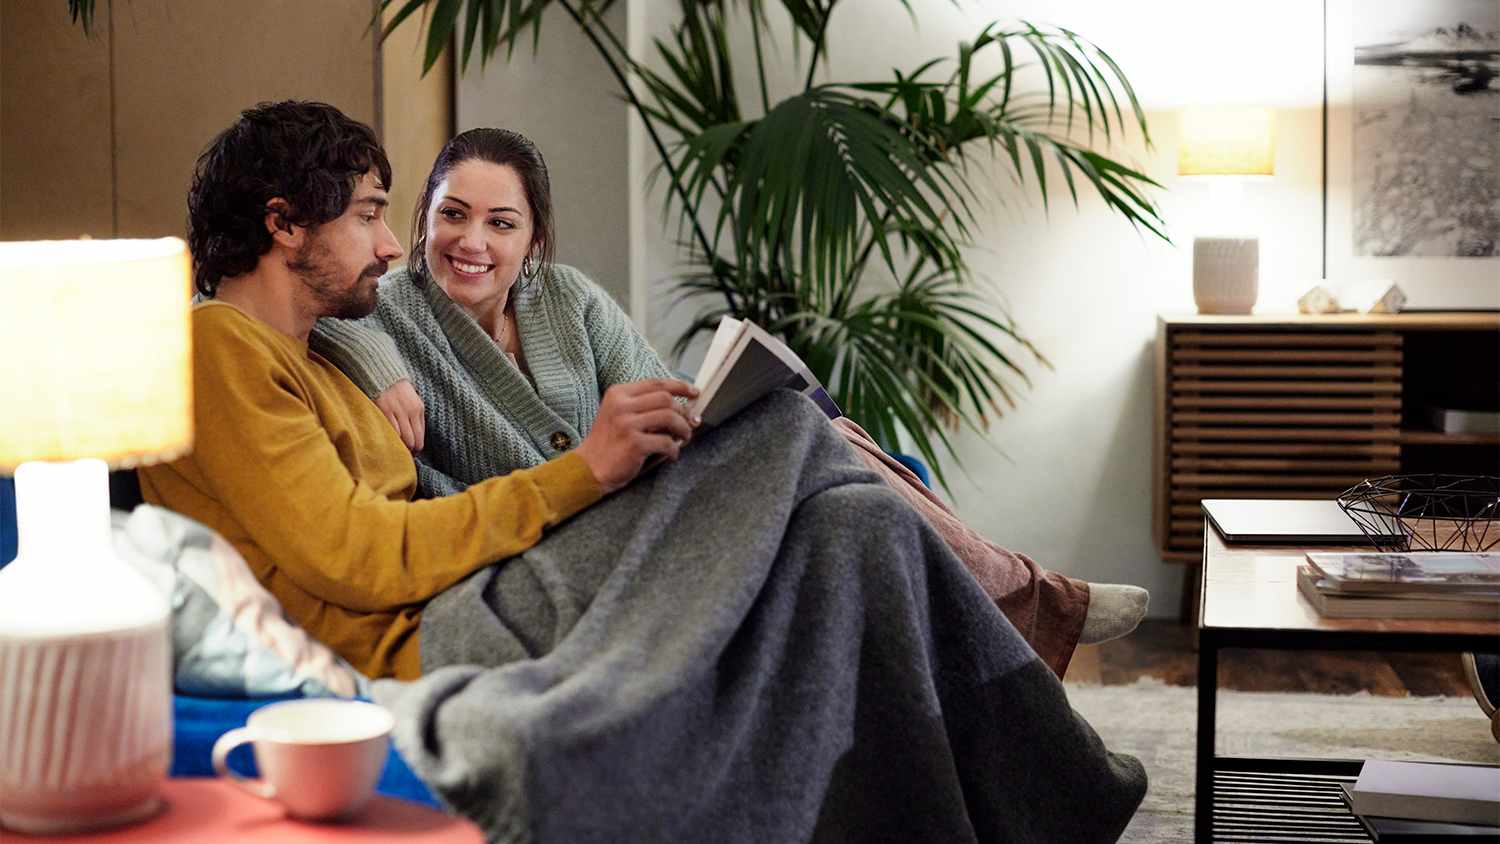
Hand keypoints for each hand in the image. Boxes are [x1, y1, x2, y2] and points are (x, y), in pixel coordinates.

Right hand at [374, 379, 425, 452]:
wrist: (384, 373)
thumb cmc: (398, 391)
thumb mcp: (413, 402)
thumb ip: (415, 418)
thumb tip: (415, 439)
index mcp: (419, 409)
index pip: (421, 437)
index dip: (416, 449)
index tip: (411, 453)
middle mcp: (411, 411)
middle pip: (414, 440)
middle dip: (409, 451)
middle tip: (402, 455)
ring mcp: (398, 411)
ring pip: (403, 438)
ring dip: (400, 447)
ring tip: (395, 450)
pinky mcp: (384, 410)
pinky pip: (391, 430)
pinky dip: (391, 439)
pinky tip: (387, 441)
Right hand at [575, 379, 699, 493]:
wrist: (588, 469)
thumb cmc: (608, 444)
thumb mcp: (619, 415)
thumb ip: (644, 407)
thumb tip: (684, 407)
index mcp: (618, 394)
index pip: (656, 383)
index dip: (679, 386)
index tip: (694, 393)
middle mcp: (621, 405)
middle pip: (666, 398)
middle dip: (683, 411)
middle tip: (690, 423)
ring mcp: (627, 424)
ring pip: (669, 417)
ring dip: (683, 429)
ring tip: (684, 438)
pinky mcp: (634, 443)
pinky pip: (666, 442)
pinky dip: (674, 449)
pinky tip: (672, 454)